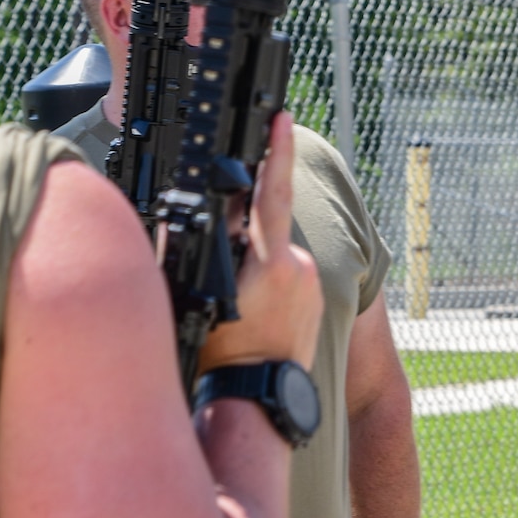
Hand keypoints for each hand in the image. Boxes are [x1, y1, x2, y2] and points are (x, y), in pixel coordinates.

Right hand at [197, 113, 323, 372]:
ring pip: (273, 254)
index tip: (282, 118)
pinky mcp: (317, 297)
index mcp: (271, 262)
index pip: (272, 193)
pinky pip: (287, 276)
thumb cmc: (224, 356)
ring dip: (253, 268)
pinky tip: (254, 316)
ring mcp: (312, 282)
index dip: (276, 151)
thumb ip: (205, 252)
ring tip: (238, 312)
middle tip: (225, 287)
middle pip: (262, 230)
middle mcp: (299, 266)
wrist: (260, 400)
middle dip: (239, 242)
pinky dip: (267, 285)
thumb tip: (200, 221)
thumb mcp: (200, 299)